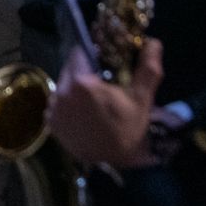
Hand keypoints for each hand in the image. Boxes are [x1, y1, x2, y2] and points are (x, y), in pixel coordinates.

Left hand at [47, 42, 165, 168]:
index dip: (90, 52)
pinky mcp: (51, 122)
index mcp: (82, 83)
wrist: (117, 163)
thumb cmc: (130, 127)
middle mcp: (62, 93)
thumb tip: (154, 42)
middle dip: (83, 71)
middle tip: (101, 82)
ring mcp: (54, 109)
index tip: (100, 58)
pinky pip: (58, 103)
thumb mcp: (142, 97)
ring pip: (63, 85)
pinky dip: (68, 104)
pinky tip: (83, 112)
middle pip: (69, 69)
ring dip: (74, 88)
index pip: (78, 52)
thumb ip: (147, 68)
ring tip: (92, 100)